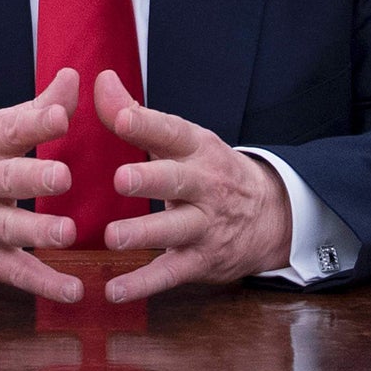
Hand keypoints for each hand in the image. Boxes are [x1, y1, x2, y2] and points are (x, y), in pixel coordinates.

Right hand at [0, 68, 83, 303]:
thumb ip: (39, 110)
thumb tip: (74, 77)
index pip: (7, 130)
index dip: (35, 122)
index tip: (61, 115)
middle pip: (5, 179)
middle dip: (33, 178)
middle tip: (63, 176)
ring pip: (9, 229)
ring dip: (39, 232)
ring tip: (68, 233)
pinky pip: (17, 273)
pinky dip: (45, 284)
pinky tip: (74, 290)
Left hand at [94, 70, 290, 303]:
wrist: (270, 216)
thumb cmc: (208, 170)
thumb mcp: (183, 140)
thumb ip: (136, 115)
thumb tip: (100, 80)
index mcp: (196, 148)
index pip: (171, 131)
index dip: (145, 123)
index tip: (119, 115)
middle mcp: (204, 185)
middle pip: (177, 180)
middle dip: (150, 179)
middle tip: (120, 179)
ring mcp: (205, 225)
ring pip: (175, 230)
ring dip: (144, 234)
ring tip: (112, 237)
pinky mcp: (200, 261)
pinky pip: (170, 274)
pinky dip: (143, 284)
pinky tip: (114, 290)